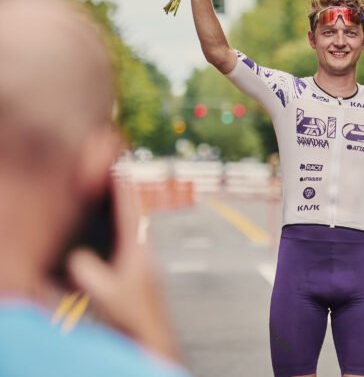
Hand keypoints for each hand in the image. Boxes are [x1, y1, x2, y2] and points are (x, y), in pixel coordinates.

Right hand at [68, 177, 180, 363]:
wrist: (153, 334)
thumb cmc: (133, 316)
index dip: (123, 185)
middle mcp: (146, 246)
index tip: (119, 163)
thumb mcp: (105, 295)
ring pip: (138, 218)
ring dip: (128, 200)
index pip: (130, 208)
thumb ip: (90, 275)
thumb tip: (76, 259)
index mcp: (139, 247)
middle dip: (127, 185)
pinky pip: (135, 231)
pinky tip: (120, 223)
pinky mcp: (144, 264)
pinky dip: (127, 218)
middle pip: (137, 206)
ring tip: (119, 183)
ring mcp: (147, 254)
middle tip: (120, 163)